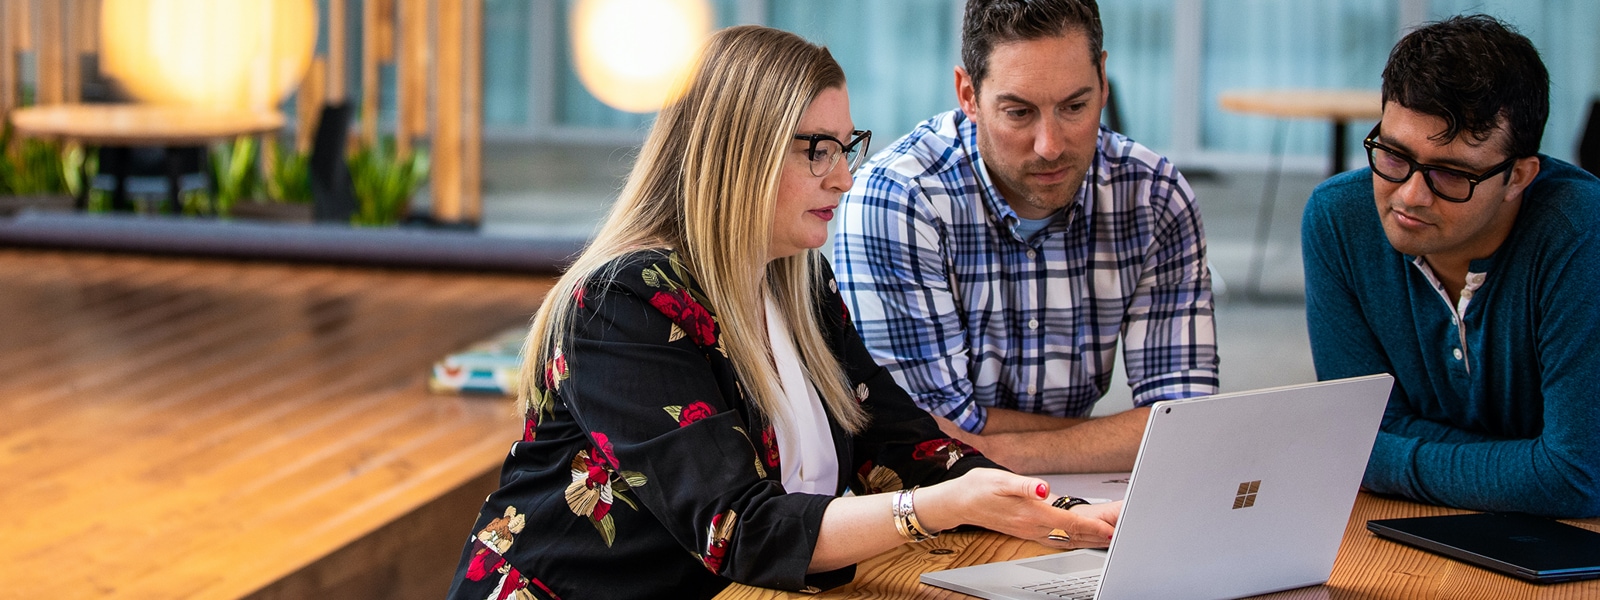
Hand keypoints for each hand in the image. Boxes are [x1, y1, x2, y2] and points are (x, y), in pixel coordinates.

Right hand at [916, 468, 1117, 549]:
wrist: (958, 502)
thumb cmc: (977, 488)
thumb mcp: (999, 479)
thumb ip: (1023, 485)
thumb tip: (1043, 488)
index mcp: (1031, 514)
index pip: (1070, 523)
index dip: (1093, 526)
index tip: (1113, 528)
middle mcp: (1033, 527)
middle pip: (1074, 534)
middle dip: (1099, 534)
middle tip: (1122, 531)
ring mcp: (1031, 531)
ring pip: (1068, 539)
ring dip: (1090, 539)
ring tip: (1110, 536)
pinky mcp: (1028, 530)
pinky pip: (1058, 539)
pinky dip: (1075, 539)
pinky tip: (1083, 538)